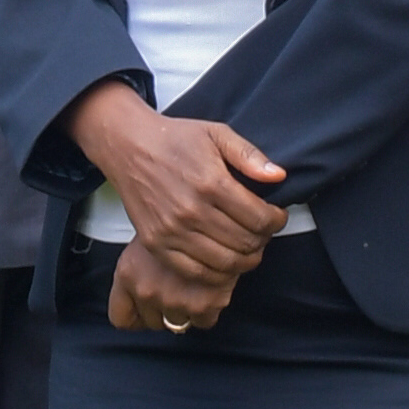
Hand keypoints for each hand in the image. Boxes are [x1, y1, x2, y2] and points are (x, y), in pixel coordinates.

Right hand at [67, 82, 284, 288]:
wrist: (128, 146)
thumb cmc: (176, 138)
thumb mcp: (217, 133)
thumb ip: (250, 155)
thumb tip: (279, 176)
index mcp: (212, 183)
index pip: (260, 218)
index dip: (276, 221)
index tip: (277, 216)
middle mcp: (192, 211)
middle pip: (245, 243)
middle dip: (263, 240)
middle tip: (263, 232)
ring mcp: (172, 232)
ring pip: (225, 263)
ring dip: (245, 260)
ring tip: (248, 247)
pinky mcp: (156, 244)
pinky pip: (195, 273)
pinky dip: (217, 274)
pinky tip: (225, 261)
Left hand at [109, 230, 242, 334]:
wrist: (211, 209)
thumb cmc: (176, 217)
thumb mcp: (149, 238)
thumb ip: (143, 268)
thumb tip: (152, 288)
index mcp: (128, 274)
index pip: (121, 317)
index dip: (136, 316)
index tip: (147, 310)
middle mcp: (146, 290)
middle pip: (153, 321)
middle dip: (165, 310)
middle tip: (178, 291)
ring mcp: (174, 300)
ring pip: (179, 323)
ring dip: (186, 310)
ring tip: (196, 288)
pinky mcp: (203, 304)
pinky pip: (204, 321)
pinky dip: (209, 310)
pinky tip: (213, 292)